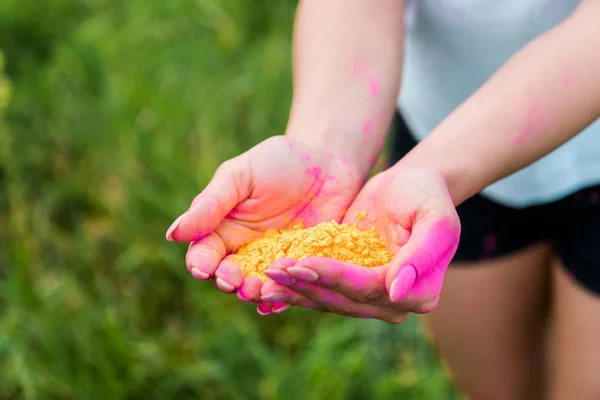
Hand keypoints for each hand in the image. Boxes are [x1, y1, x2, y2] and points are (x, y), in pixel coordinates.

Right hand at [165, 136, 362, 313]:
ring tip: (259, 292)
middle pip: (230, 278)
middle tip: (235, 283)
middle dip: (229, 283)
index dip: (201, 264)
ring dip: (257, 293)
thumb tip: (173, 234)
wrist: (328, 161)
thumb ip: (210, 205)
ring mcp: (277, 263)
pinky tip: (283, 302)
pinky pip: (294, 288)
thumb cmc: (277, 162)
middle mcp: (247, 253)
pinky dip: (287, 297)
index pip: (204, 255)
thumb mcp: (240, 176)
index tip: (203, 268)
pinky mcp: (306, 268)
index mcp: (224, 231)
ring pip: (261, 287)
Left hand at [259, 168, 460, 322]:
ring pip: (327, 299)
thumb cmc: (427, 196)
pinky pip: (320, 289)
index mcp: (418, 292)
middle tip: (274, 269)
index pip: (370, 289)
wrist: (409, 186)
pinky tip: (270, 278)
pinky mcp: (347, 285)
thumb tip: (397, 292)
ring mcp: (369, 297)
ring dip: (295, 288)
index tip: (304, 262)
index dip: (335, 278)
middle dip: (307, 284)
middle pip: (344, 299)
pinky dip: (295, 285)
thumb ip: (421, 255)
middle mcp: (393, 302)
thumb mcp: (435, 219)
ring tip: (266, 274)